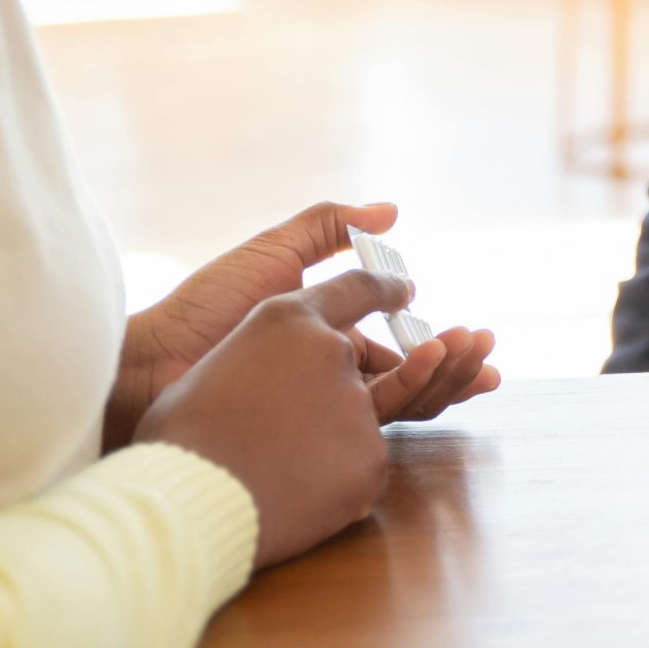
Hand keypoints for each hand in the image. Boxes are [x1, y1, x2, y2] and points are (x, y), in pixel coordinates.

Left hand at [106, 201, 500, 446]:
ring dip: (442, 386)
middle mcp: (325, 377)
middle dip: (453, 372)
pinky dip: (407, 408)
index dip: (436, 344)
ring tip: (478, 368)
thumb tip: (392, 211)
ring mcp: (316, 410)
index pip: (392, 348)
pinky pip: (367, 429)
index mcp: (321, 338)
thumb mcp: (275, 252)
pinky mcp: (306, 436)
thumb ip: (329, 229)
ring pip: (396, 406)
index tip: (477, 336)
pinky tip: (433, 389)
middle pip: (405, 381)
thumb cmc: (206, 305)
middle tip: (493, 361)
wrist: (155, 359)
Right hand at [131, 270, 404, 566]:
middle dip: (345, 389)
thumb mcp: (215, 368)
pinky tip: (293, 496)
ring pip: (359, 421)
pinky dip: (335, 484)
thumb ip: (257, 361)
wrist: (185, 501)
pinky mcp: (371, 459)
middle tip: (309, 422)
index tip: (402, 292)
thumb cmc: (180, 438)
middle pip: (358, 365)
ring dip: (329, 444)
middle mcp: (332, 352)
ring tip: (280, 467)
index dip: (381, 290)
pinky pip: (361, 469)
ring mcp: (357, 405)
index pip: (354, 289)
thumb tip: (261, 381)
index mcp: (287, 320)